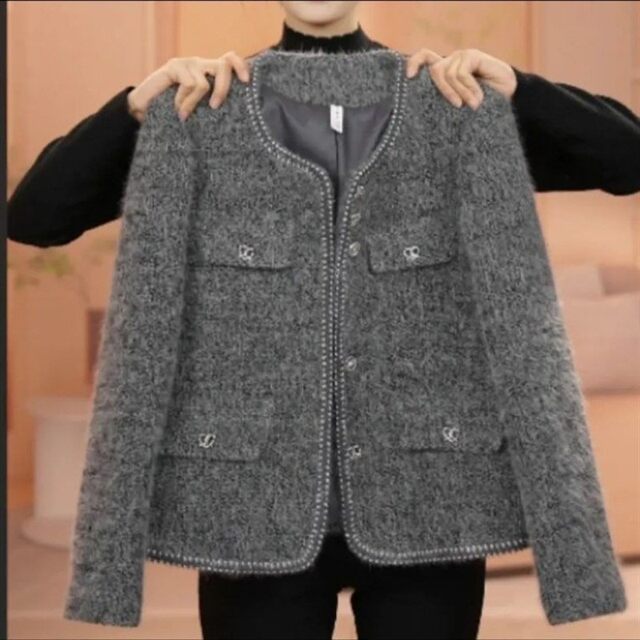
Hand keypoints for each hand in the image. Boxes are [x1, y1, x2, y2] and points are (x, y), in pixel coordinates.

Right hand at [126, 51, 250, 122]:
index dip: (241, 67)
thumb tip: (239, 113)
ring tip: (184, 115)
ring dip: (195, 103)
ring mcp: (187, 63)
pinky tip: (177, 110)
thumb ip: (213, 104)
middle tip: (215, 107)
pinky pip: (189, 85)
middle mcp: (201, 65)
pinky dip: (185, 101)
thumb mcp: (201, 110)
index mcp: (210, 73)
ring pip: (204, 82)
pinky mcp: (174, 66)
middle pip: (223, 66)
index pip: (230, 60)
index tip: (247, 82)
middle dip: (223, 88)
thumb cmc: (177, 113)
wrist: (144, 110)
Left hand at [406, 48, 517, 108]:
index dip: (414, 63)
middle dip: (443, 90)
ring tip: (473, 105)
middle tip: (457, 106)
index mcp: (443, 72)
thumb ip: (444, 98)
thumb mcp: (457, 104)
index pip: (424, 58)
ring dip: (461, 93)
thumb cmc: (480, 106)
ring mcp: (461, 57)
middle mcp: (450, 61)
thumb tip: (421, 106)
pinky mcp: (472, 56)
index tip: (409, 77)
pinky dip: (469, 88)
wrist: (508, 98)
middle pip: (435, 70)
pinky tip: (478, 98)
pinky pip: (462, 73)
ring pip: (448, 74)